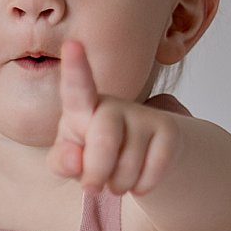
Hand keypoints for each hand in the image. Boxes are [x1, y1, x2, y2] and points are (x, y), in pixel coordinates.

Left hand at [51, 39, 177, 194]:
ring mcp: (144, 115)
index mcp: (82, 106)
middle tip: (91, 187)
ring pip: (128, 165)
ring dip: (117, 185)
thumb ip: (62, 161)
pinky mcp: (169, 131)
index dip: (75, 67)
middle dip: (96, 173)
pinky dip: (141, 187)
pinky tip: (138, 181)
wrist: (140, 158)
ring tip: (115, 181)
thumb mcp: (70, 160)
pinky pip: (152, 172)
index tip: (72, 44)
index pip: (77, 87)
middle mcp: (114, 104)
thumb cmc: (93, 152)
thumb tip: (75, 159)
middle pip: (104, 141)